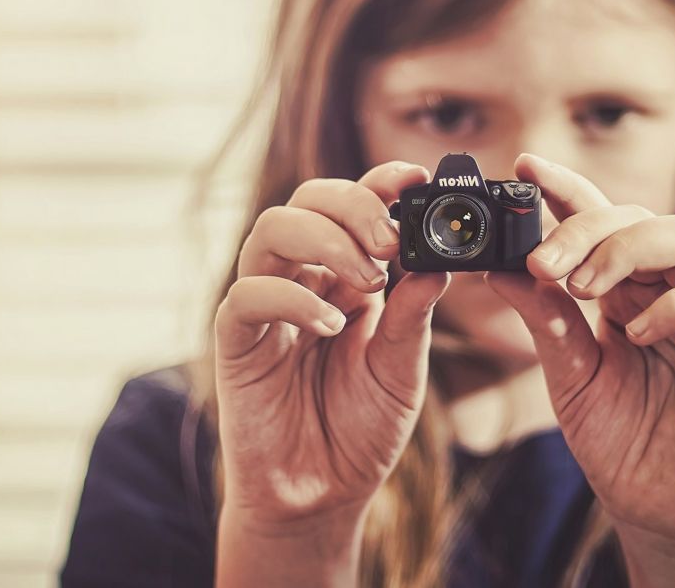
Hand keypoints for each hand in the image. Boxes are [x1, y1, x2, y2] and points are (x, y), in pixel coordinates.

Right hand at [213, 161, 449, 534]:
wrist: (321, 496)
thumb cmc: (360, 429)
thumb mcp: (403, 369)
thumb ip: (414, 315)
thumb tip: (438, 261)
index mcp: (347, 276)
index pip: (355, 207)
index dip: (381, 183)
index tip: (416, 179)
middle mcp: (303, 279)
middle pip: (308, 200)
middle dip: (353, 205)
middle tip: (391, 241)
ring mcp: (266, 305)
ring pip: (272, 230)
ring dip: (324, 240)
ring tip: (369, 280)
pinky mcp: (236, 340)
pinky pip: (248, 294)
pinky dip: (291, 298)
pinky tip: (331, 326)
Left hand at [485, 153, 674, 561]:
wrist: (660, 510)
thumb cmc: (619, 439)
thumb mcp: (568, 372)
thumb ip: (543, 317)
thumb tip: (496, 264)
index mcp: (630, 289)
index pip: (602, 220)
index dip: (567, 188)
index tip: (522, 167)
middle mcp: (673, 290)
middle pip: (642, 218)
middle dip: (587, 229)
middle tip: (541, 262)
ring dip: (630, 251)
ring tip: (584, 288)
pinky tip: (638, 332)